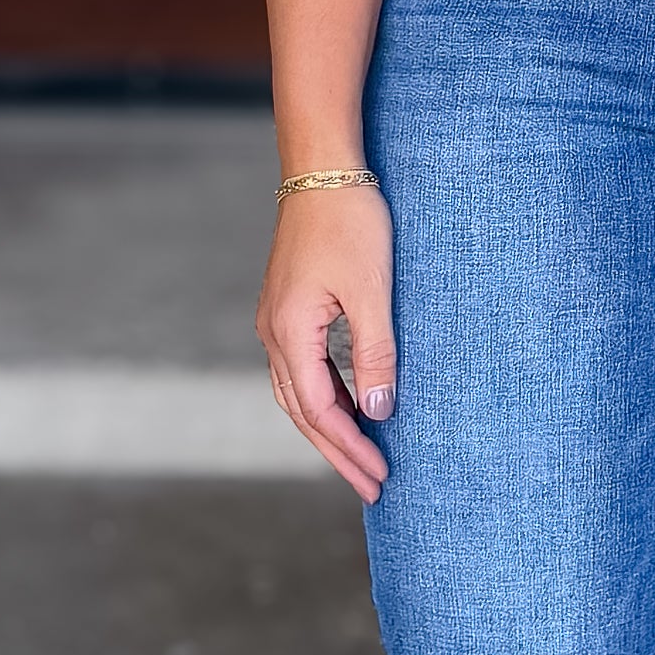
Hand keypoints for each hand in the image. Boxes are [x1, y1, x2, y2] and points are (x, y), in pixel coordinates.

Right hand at [257, 185, 396, 501]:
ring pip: (298, 393)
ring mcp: (277, 320)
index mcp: (290, 332)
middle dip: (338, 451)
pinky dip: (326, 396)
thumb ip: (375, 355)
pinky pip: (302, 368)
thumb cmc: (350, 223)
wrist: (322, 168)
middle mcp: (274, 332)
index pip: (320, 411)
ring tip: (362, 456)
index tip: (380, 476)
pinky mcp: (288, 307)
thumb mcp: (373, 292)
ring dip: (330, 427)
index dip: (350, 448)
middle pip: (302, 412)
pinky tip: (352, 406)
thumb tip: (379, 413)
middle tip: (373, 486)